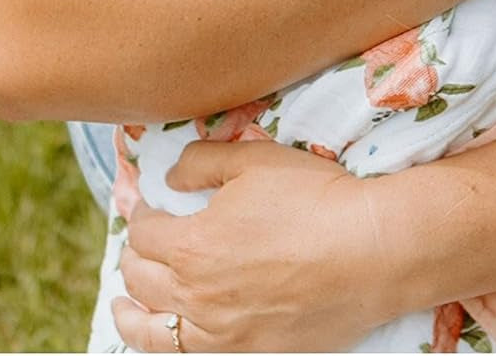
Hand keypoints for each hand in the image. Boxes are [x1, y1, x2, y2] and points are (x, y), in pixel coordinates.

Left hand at [111, 139, 389, 351]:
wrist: (371, 251)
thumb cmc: (313, 198)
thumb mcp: (252, 160)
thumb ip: (200, 163)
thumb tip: (170, 179)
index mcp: (193, 246)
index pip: (144, 234)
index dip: (142, 214)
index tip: (151, 206)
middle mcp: (199, 297)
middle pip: (141, 281)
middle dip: (133, 258)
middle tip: (139, 247)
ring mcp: (224, 333)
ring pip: (155, 334)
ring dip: (133, 316)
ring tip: (124, 306)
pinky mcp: (253, 353)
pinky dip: (170, 344)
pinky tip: (172, 335)